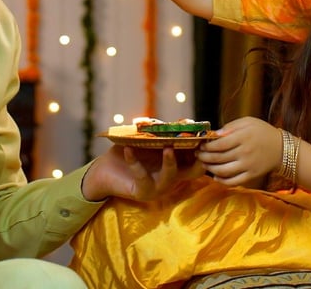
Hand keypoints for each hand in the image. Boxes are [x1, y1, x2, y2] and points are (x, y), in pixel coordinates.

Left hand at [80, 144, 203, 201]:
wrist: (103, 171)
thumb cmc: (128, 152)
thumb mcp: (147, 140)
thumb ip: (161, 132)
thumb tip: (180, 119)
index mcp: (176, 165)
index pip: (198, 159)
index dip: (205, 149)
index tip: (206, 135)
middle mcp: (171, 178)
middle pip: (193, 172)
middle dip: (199, 160)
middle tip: (199, 145)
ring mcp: (158, 187)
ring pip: (170, 176)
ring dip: (170, 162)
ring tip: (168, 148)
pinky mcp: (142, 192)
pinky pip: (141, 176)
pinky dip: (134, 161)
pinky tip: (128, 149)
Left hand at [196, 117, 279, 186]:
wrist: (281, 149)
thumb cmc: (262, 132)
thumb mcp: (248, 122)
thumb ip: (230, 127)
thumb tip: (214, 134)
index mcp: (243, 137)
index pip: (219, 144)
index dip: (207, 146)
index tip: (201, 145)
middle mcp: (245, 152)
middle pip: (219, 158)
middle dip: (204, 157)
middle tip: (198, 154)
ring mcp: (248, 166)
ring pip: (223, 171)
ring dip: (210, 168)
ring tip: (204, 164)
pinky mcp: (251, 176)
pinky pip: (234, 181)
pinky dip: (222, 181)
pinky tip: (215, 176)